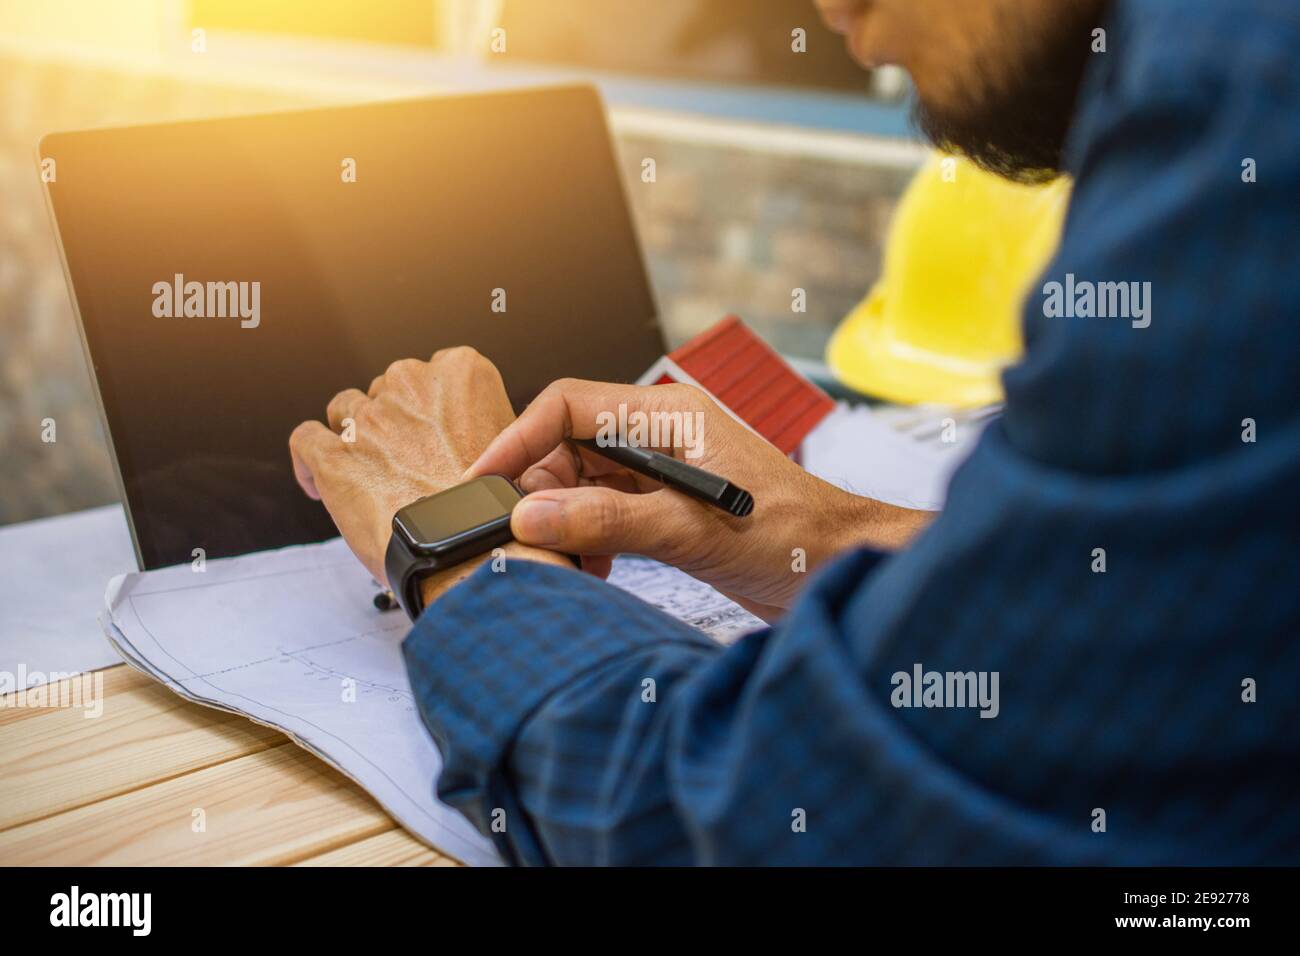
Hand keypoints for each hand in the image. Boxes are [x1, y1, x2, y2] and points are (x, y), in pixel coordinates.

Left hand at [288, 347, 529, 584]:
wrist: (469, 548)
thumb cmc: (493, 510)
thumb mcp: (511, 446)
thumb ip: (482, 425)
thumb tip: (463, 439)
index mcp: (461, 374)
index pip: (434, 370)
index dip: (431, 403)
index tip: (436, 429)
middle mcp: (411, 386)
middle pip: (387, 389)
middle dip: (394, 422)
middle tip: (411, 463)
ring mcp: (368, 419)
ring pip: (345, 409)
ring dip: (354, 436)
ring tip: (370, 472)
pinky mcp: (334, 456)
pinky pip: (306, 439)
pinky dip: (308, 459)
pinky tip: (319, 480)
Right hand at [469, 378, 929, 617]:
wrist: (841, 568)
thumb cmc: (793, 535)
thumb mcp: (692, 531)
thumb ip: (609, 520)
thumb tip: (534, 517)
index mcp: (668, 415)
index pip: (568, 406)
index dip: (519, 440)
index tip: (484, 481)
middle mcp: (661, 436)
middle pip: (568, 447)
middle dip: (538, 492)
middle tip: (516, 538)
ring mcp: (664, 473)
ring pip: (583, 483)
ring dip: (562, 520)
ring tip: (555, 561)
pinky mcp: (669, 509)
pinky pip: (606, 511)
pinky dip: (588, 538)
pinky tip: (591, 570)